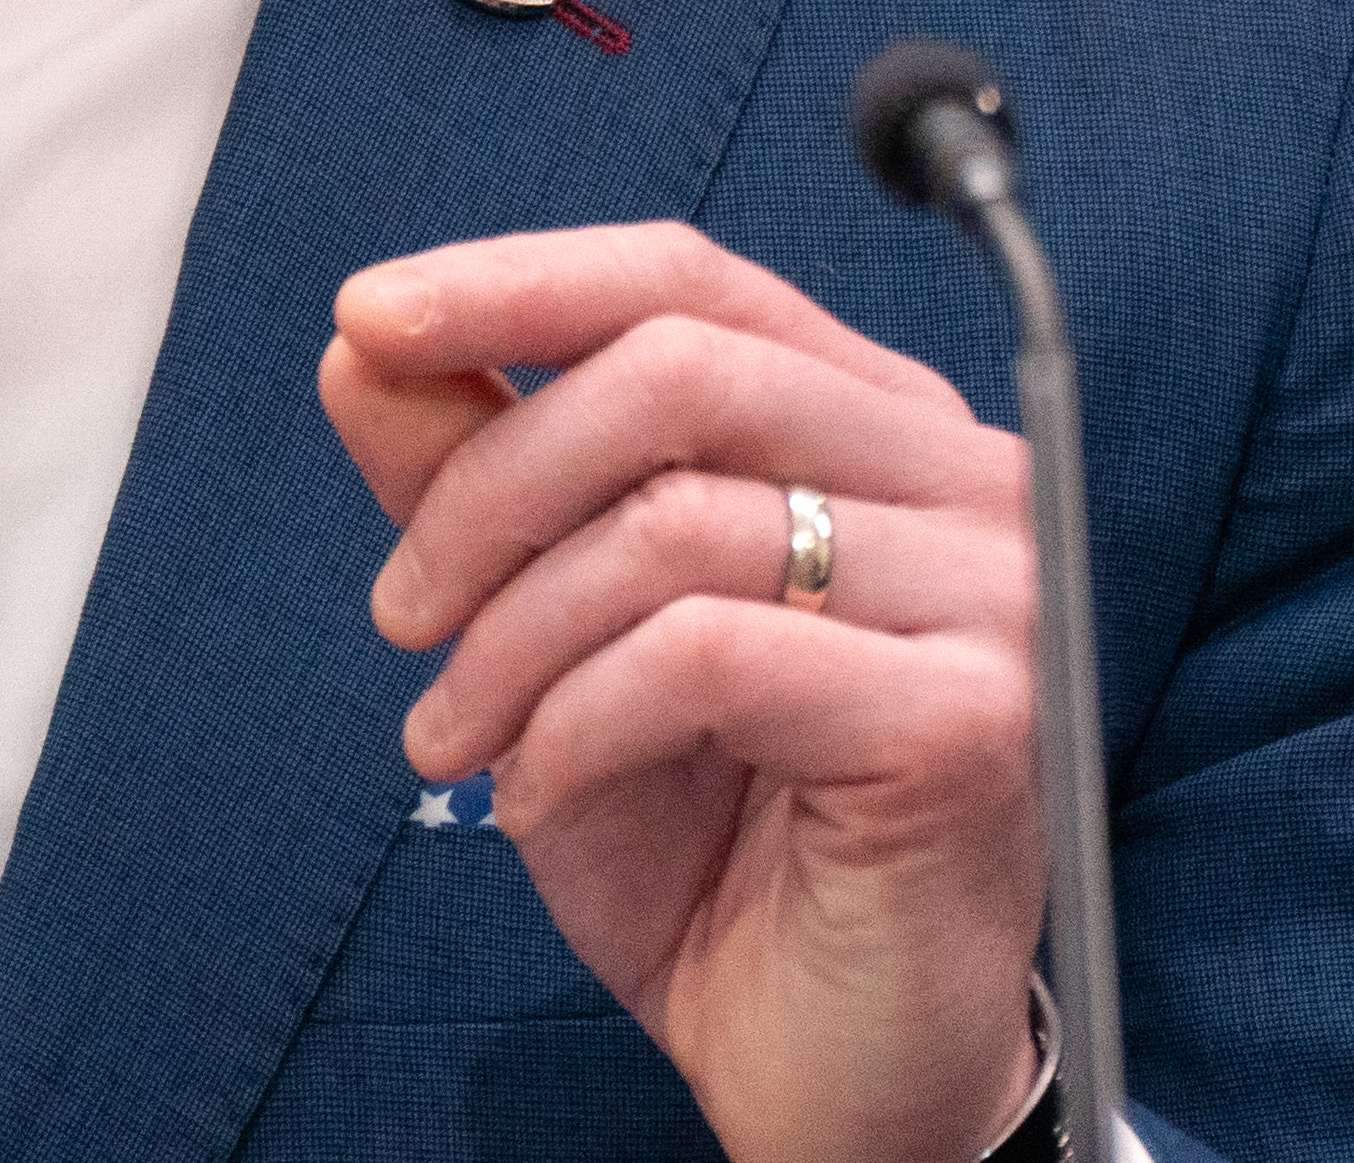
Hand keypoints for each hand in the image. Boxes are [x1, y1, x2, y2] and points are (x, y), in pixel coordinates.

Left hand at [319, 222, 1049, 1162]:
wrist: (826, 1073)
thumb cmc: (713, 851)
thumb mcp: (557, 639)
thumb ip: (480, 479)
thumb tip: (365, 343)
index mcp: (869, 424)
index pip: (692, 281)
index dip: (521, 281)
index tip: (369, 316)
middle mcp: (955, 478)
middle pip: (682, 370)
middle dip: (493, 482)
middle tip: (401, 612)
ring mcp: (988, 591)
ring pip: (678, 518)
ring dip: (514, 635)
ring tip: (455, 737)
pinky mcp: (973, 717)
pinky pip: (706, 656)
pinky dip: (577, 722)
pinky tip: (540, 798)